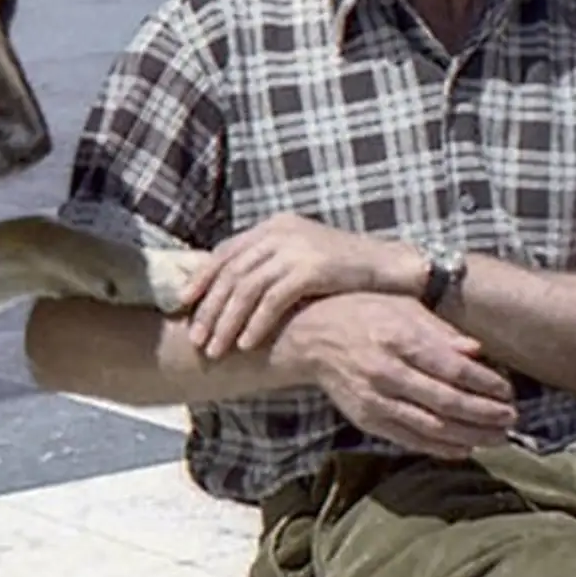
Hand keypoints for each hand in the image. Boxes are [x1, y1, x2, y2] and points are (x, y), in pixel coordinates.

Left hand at [180, 213, 418, 358]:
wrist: (392, 269)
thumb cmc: (346, 274)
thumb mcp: (302, 261)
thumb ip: (270, 268)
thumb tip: (233, 294)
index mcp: (273, 227)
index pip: (225, 252)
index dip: (200, 279)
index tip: (183, 306)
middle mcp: (280, 232)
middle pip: (231, 273)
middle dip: (209, 309)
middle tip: (196, 339)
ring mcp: (296, 248)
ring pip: (246, 288)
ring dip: (227, 322)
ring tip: (215, 349)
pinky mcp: (313, 267)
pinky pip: (273, 299)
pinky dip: (257, 323)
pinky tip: (247, 344)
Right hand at [278, 293, 517, 458]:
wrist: (311, 336)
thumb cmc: (363, 313)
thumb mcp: (402, 306)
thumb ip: (440, 331)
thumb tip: (477, 352)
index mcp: (398, 338)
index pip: (452, 369)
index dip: (485, 384)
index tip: (507, 390)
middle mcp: (385, 372)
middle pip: (446, 401)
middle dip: (484, 414)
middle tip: (511, 418)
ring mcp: (374, 400)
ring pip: (430, 427)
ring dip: (469, 436)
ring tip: (498, 438)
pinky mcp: (367, 419)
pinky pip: (408, 440)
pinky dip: (439, 448)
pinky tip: (465, 448)